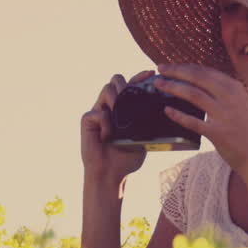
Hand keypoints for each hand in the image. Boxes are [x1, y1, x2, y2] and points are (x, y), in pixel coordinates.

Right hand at [81, 70, 156, 184]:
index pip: (131, 85)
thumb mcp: (143, 137)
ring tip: (121, 118)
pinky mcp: (87, 119)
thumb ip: (147, 121)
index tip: (151, 73)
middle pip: (116, 79)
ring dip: (116, 101)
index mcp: (124, 108)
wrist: (111, 174)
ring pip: (106, 89)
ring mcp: (98, 110)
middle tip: (132, 98)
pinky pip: (99, 113)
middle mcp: (110, 105)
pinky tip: (109, 137)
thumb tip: (159, 107)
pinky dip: (107, 124)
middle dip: (125, 85)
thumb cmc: (127, 158)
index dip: (140, 77)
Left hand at [153, 63, 247, 178]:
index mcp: (234, 87)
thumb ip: (223, 92)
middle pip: (197, 77)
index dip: (185, 67)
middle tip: (159, 69)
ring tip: (159, 85)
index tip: (170, 65)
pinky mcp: (218, 133)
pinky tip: (167, 111)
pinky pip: (193, 121)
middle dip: (176, 71)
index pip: (205, 71)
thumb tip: (199, 82)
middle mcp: (230, 97)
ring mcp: (224, 115)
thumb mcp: (240, 104)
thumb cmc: (247, 131)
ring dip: (173, 87)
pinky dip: (178, 115)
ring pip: (193, 94)